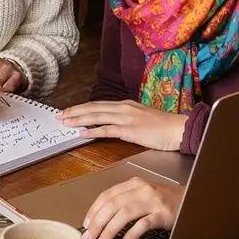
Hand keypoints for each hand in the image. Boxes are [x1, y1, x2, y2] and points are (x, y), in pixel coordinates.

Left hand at [56, 100, 185, 150]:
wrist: (179, 129)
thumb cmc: (163, 126)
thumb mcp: (141, 118)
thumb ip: (126, 118)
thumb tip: (112, 123)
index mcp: (125, 105)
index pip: (98, 105)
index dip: (81, 108)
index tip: (68, 111)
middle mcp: (123, 108)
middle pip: (93, 108)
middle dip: (74, 111)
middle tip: (59, 115)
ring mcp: (126, 118)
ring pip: (97, 116)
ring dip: (79, 119)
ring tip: (65, 122)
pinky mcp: (130, 130)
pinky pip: (108, 130)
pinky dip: (93, 131)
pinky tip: (83, 133)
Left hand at [82, 176, 182, 238]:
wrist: (194, 199)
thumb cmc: (167, 201)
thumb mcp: (145, 195)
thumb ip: (126, 201)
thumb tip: (102, 219)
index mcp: (134, 184)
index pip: (107, 195)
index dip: (94, 210)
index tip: (86, 223)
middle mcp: (142, 190)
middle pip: (113, 204)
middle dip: (97, 222)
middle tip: (88, 237)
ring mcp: (153, 201)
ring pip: (125, 213)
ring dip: (110, 229)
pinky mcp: (163, 214)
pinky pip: (144, 223)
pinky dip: (132, 233)